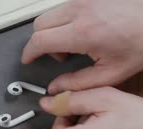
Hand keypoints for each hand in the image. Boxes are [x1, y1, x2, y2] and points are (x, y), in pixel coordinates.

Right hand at [22, 0, 142, 94]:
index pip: (39, 40)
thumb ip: (78, 84)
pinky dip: (63, 21)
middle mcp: (80, 11)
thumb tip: (56, 88)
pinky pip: (63, 8)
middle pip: (39, 25)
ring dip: (52, 31)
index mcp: (83, 33)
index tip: (28, 59)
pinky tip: (81, 31)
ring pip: (49, 15)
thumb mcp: (111, 72)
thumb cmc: (142, 41)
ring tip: (73, 43)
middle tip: (58, 54)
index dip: (29, 53)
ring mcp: (84, 0)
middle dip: (40, 42)